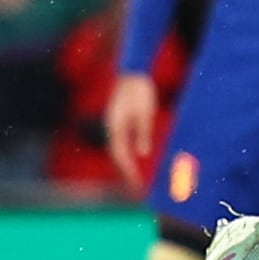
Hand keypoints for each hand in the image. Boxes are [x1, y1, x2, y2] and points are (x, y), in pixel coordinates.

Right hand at [104, 71, 160, 185]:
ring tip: (134, 178)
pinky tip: (134, 159)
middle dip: (125, 172)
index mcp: (116, 126)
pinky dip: (127, 153)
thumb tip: (142, 153)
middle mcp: (112, 128)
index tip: (136, 184)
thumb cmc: (140, 90)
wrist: (133, 72)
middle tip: (135, 187)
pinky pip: (122, 142)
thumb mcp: (145, 111)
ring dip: (125, 164)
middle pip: (117, 155)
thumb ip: (143, 132)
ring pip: (118, 149)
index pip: (120, 154)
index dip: (128, 171)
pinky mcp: (119, 122)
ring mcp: (114, 125)